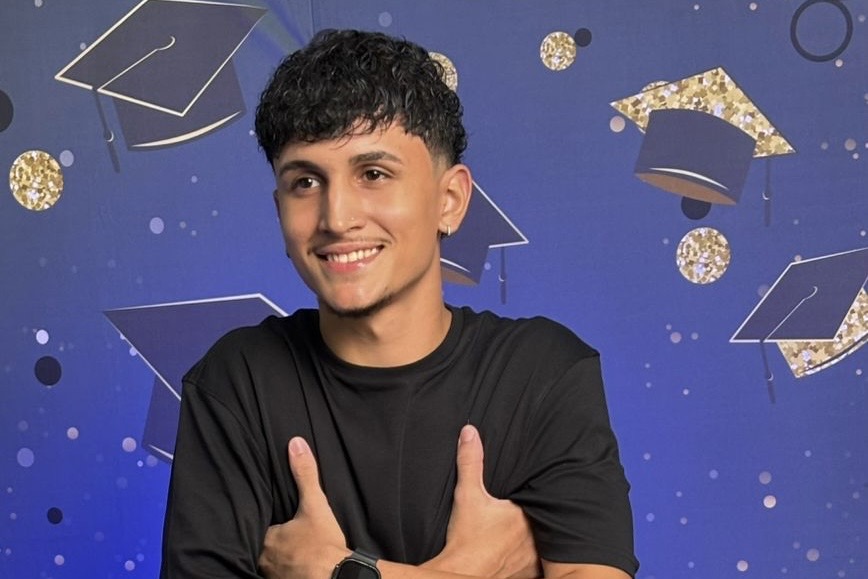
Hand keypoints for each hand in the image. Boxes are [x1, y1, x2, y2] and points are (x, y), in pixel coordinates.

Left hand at [258, 437, 349, 578]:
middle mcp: (265, 561)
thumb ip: (304, 474)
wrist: (337, 577)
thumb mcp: (315, 504)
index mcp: (268, 539)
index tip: (270, 515)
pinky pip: (280, 576)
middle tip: (282, 532)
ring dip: (277, 557)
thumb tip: (295, 444)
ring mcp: (274, 577)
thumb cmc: (322, 544)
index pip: (255, 526)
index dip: (263, 521)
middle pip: (261, 546)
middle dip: (269, 541)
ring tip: (289, 549)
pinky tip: (297, 565)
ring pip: (269, 563)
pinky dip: (286, 570)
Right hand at [425, 425, 539, 578]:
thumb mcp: (466, 495)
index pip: (540, 500)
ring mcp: (532, 559)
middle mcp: (534, 538)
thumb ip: (470, 462)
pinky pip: (537, 565)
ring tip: (529, 532)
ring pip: (543, 544)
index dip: (537, 496)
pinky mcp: (526, 575)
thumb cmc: (465, 538)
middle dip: (538, 517)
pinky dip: (533, 560)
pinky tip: (524, 554)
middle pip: (543, 522)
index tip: (533, 492)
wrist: (460, 572)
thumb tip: (470, 433)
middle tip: (528, 512)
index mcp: (525, 515)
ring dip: (538, 539)